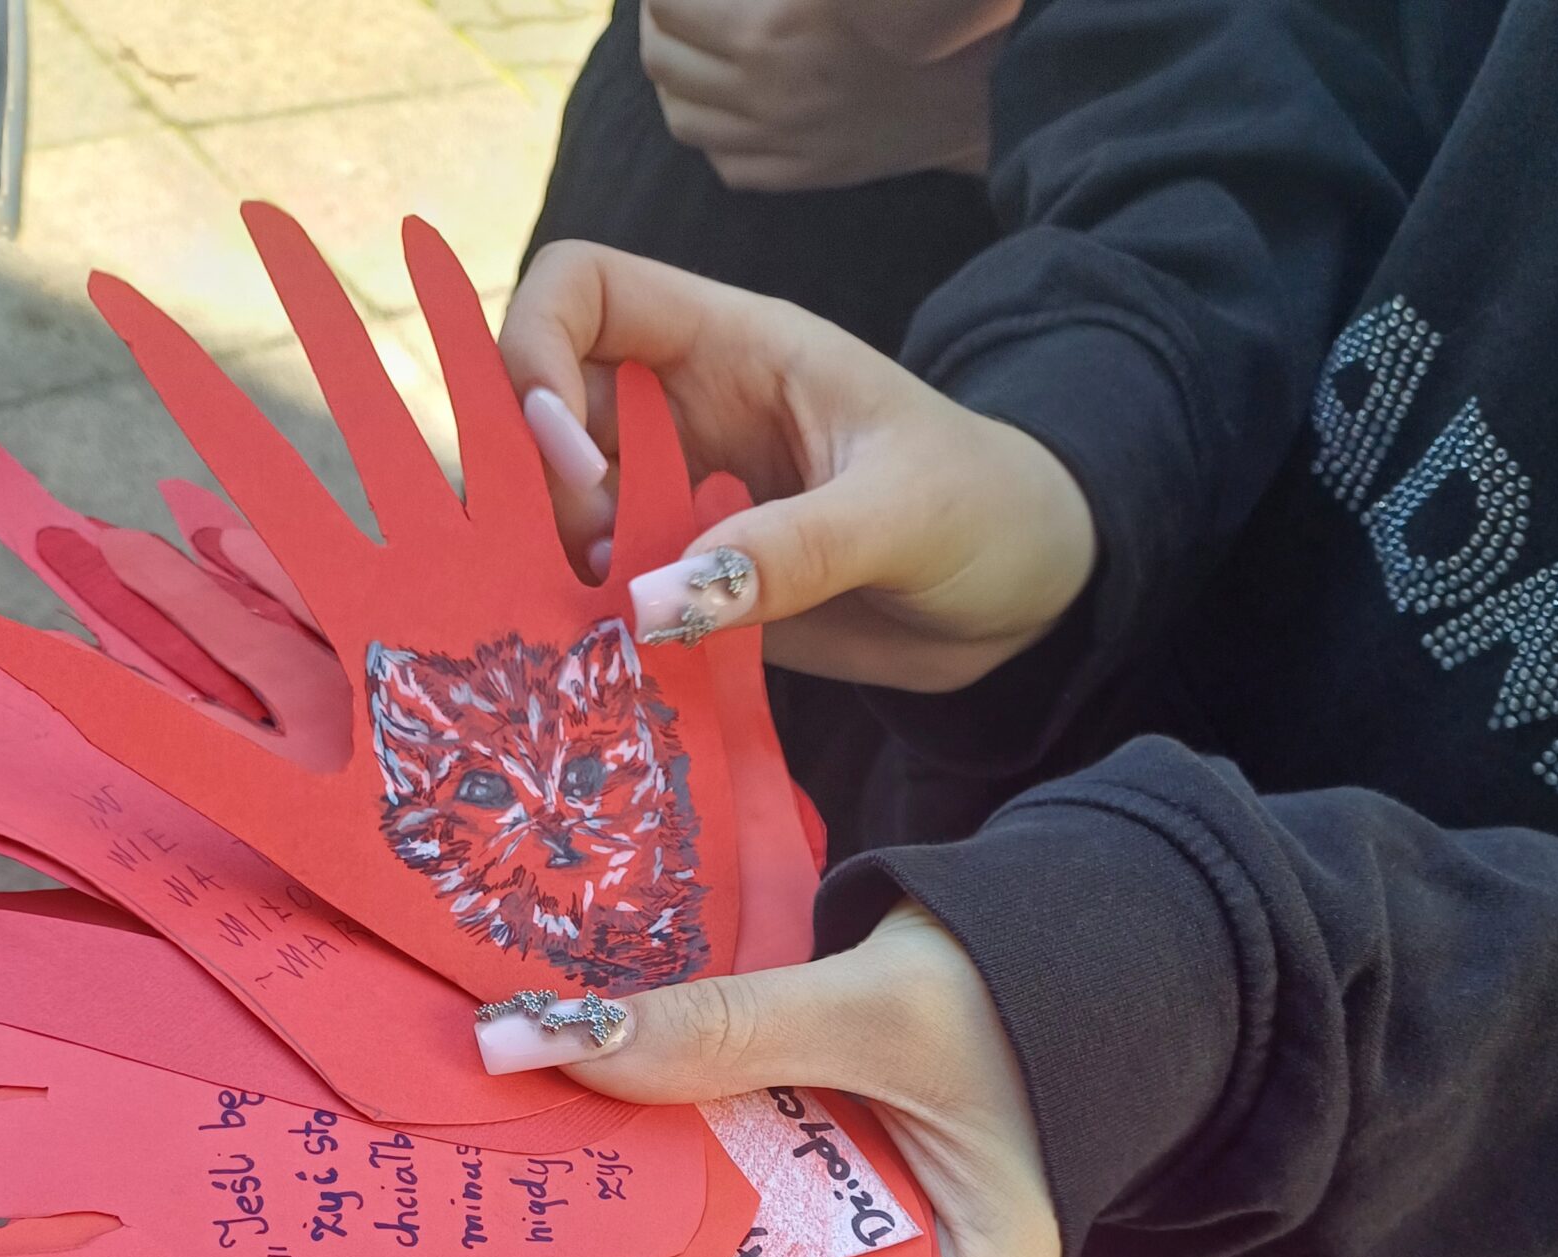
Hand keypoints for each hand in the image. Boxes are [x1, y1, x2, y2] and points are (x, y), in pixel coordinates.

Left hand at [486, 902, 1062, 1256]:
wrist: (1061, 914)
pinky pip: (763, 1208)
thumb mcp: (869, 1005)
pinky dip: (700, 1190)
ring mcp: (892, 1239)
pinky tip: (610, 1185)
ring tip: (554, 1253)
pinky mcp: (849, 1188)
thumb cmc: (1011, 971)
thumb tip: (552, 1041)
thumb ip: (727, 1030)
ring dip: (676, 1244)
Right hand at [501, 245, 1096, 690]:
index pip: (581, 288)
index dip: (538, 356)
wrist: (1030, 599)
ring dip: (545, 568)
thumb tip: (650, 605)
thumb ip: (787, 556)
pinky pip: (600, 597)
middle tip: (585, 570)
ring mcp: (677, 503)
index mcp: (732, 346)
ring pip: (553, 512)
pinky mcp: (685, 588)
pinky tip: (615, 667)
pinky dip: (584, 629)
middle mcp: (682, 416)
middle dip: (527, 485)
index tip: (574, 465)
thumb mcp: (903, 516)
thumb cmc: (990, 510)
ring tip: (590, 630)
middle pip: (536, 408)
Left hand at [638, 0, 1016, 188]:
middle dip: (655, 25)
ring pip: (681, 116)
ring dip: (672, 78)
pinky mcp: (804, 173)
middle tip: (669, 6)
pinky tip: (721, 102)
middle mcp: (769, 86)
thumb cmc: (910, 8)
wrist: (978, 76)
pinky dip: (709, 131)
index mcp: (774, 23)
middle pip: (662, 61)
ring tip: (684, 50)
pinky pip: (724, 162)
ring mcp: (783, 138)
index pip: (669, 3)